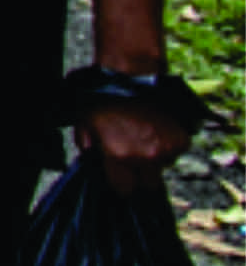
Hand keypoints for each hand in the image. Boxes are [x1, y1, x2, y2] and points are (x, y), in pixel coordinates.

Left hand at [76, 100, 190, 196]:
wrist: (130, 76)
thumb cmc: (103, 98)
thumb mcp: (83, 123)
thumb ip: (87, 148)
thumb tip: (92, 161)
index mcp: (119, 156)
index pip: (124, 189)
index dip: (121, 185)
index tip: (121, 179)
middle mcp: (145, 157)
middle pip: (148, 185)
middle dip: (141, 177)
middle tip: (134, 161)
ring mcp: (166, 150)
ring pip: (163, 167)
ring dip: (155, 158)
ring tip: (144, 136)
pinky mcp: (181, 140)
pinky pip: (175, 152)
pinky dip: (168, 145)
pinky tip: (156, 129)